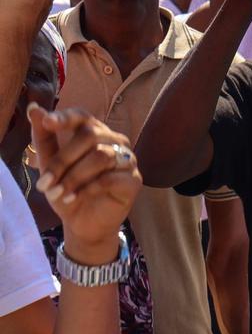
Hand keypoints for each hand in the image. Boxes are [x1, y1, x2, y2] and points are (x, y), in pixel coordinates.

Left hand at [29, 104, 140, 249]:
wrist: (83, 223)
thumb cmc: (68, 190)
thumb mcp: (49, 165)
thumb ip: (44, 138)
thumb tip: (35, 110)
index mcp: (94, 133)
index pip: (83, 116)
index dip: (66, 117)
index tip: (47, 122)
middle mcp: (114, 141)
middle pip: (90, 136)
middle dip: (63, 161)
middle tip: (45, 184)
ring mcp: (127, 159)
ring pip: (101, 156)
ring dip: (74, 177)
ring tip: (59, 194)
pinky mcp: (134, 180)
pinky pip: (112, 177)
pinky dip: (89, 187)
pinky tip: (78, 197)